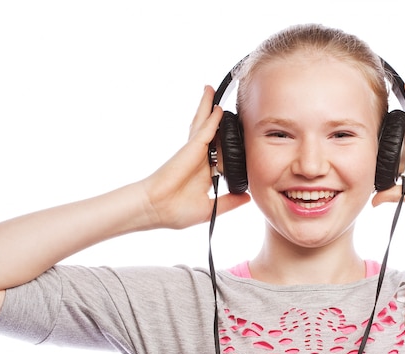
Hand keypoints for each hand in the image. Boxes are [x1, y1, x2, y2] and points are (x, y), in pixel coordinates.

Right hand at [140, 86, 249, 228]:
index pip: (218, 153)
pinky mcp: (191, 149)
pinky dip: (212, 118)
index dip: (226, 142)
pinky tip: (218, 107)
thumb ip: (229, 202)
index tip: (236, 135)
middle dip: (214, 117)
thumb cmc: (176, 211)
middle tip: (221, 102)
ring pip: (204, 125)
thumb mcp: (210, 208)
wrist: (157, 209)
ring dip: (208, 108)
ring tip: (212, 91)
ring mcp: (194, 152)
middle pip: (209, 132)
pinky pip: (205, 130)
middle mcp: (199, 159)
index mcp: (204, 173)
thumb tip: (247, 198)